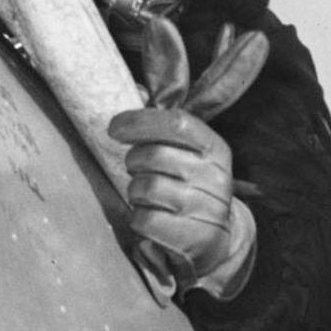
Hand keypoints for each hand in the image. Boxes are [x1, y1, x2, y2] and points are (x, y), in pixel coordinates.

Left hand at [109, 107, 237, 282]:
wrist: (215, 241)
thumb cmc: (191, 189)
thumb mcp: (188, 155)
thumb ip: (163, 125)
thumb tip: (135, 90)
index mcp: (215, 148)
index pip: (177, 123)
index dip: (140, 122)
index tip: (115, 128)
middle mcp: (215, 176)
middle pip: (154, 155)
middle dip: (134, 161)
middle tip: (137, 169)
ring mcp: (206, 208)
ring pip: (146, 188)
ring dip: (135, 191)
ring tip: (145, 196)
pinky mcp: (192, 237)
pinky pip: (144, 220)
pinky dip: (137, 218)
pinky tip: (149, 217)